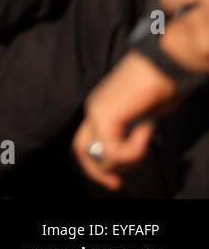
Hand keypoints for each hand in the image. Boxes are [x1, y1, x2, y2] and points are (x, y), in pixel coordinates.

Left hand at [72, 52, 174, 190]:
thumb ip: (132, 134)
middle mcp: (93, 109)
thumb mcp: (144, 118)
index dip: (97, 165)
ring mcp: (97, 111)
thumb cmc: (161, 87)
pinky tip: (146, 132)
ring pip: (102, 154)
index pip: (86, 143)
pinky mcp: (106, 114)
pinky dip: (134, 149)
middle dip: (99, 171)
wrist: (165, 66)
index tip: (115, 180)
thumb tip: (130, 153)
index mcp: (100, 109)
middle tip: (116, 183)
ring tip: (145, 138)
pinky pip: (115, 150)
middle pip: (82, 151)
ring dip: (128, 158)